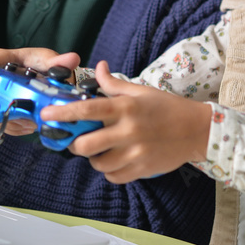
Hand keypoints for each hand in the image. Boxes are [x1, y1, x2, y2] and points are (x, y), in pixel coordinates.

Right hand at [0, 47, 80, 136]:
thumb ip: (60, 62)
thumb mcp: (53, 62)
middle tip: (16, 114)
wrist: (55, 82)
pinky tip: (30, 125)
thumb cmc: (48, 65)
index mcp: (6, 59)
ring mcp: (1, 94)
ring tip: (30, 122)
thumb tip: (72, 59)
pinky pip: (3, 121)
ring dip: (10, 120)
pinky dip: (16, 127)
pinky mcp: (6, 108)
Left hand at [39, 61, 211, 183]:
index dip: (62, 113)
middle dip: (74, 144)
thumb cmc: (167, 108)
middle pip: (86, 145)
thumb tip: (97, 67)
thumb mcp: (140, 91)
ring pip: (98, 164)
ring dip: (93, 158)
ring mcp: (136, 153)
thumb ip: (114, 83)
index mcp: (125, 108)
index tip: (46, 114)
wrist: (198, 130)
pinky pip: (113, 177)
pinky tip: (114, 160)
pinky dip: (109, 171)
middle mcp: (128, 130)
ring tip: (100, 150)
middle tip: (75, 140)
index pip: (86, 110)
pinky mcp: (142, 169)